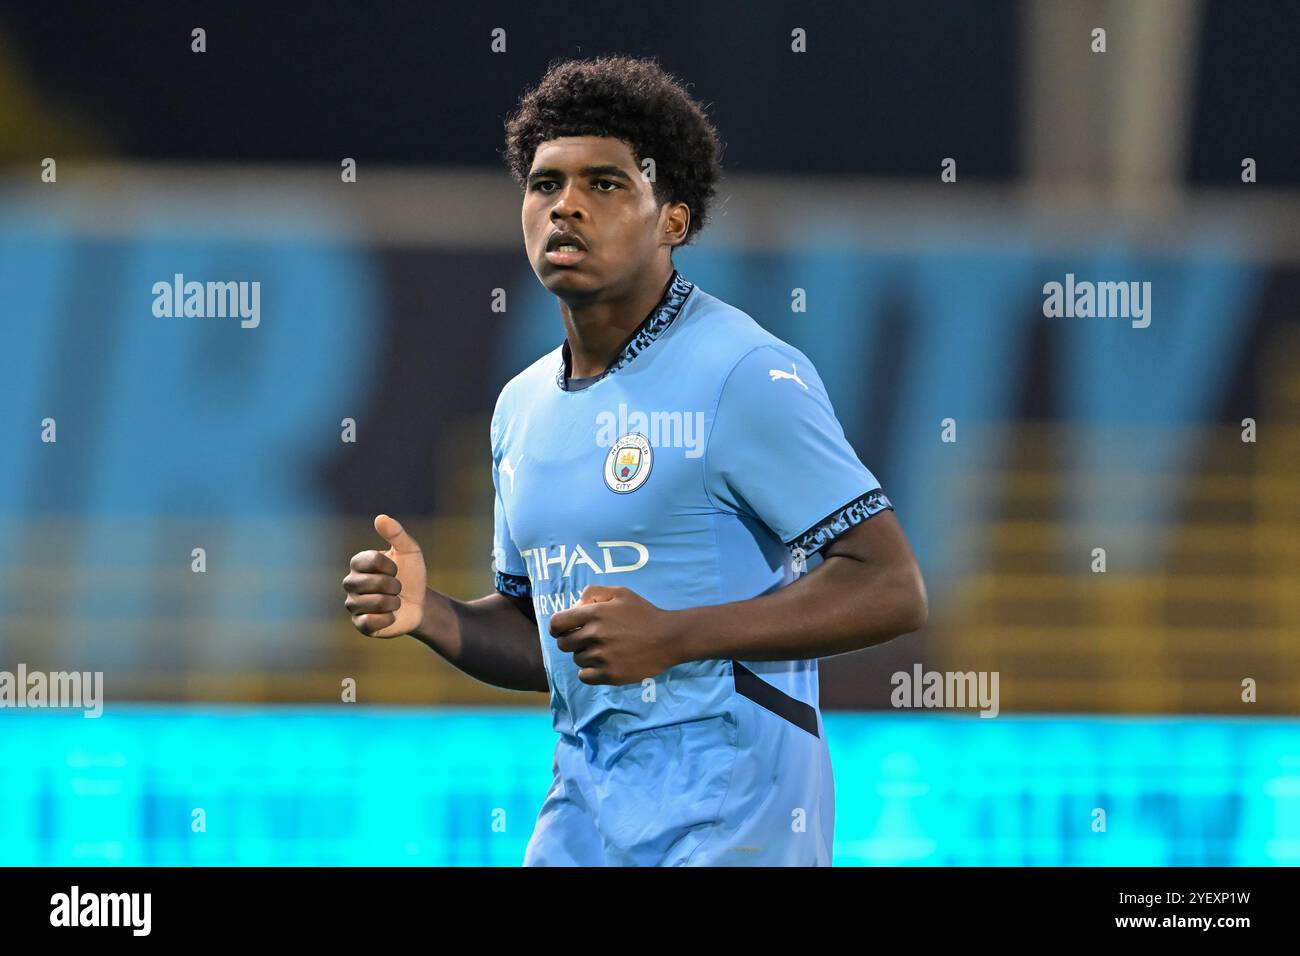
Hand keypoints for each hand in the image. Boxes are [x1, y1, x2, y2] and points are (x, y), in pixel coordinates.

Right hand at [342, 514, 426, 637]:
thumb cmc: (411, 574)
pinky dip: (388, 618)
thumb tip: (380, 517)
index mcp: (358, 563)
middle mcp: (351, 583)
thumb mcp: (410, 551)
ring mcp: (353, 605)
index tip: (397, 569)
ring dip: (394, 602)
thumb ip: (396, 534)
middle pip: (371, 583)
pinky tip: (391, 616)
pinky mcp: (361, 625)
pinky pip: (371, 622)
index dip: (389, 566)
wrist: (420, 603)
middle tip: (398, 587)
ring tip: (395, 601)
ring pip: (374, 603)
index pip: (369, 560)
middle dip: (393, 585)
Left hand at [548, 585, 681, 684]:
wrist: (669, 638)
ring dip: (585, 655)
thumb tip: (575, 606)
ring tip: (604, 650)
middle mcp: (595, 635)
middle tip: (589, 640)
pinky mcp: (610, 675)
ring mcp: (602, 656)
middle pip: (563, 644)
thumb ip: (593, 592)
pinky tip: (603, 664)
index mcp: (594, 613)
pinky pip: (584, 676)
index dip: (557, 627)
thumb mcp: (620, 592)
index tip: (564, 630)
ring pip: (576, 660)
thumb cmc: (643, 613)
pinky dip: (589, 672)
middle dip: (572, 641)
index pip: (556, 623)